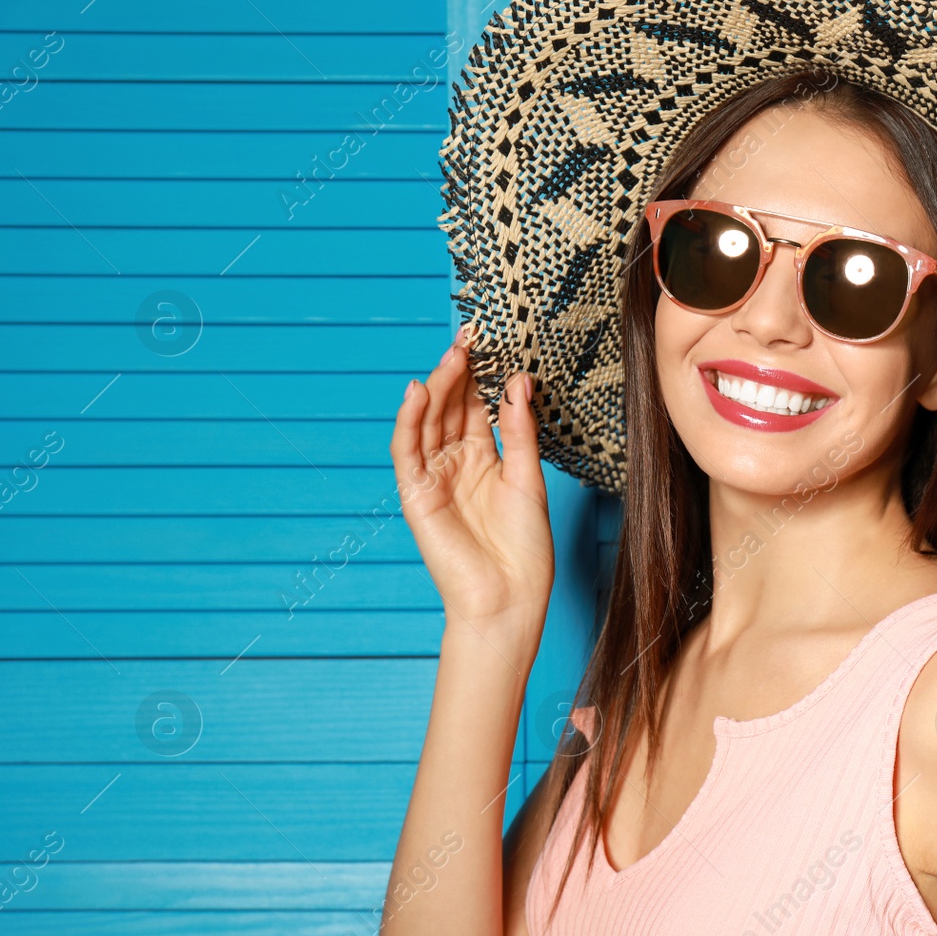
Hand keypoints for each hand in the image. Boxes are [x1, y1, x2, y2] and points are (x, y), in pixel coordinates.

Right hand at [391, 324, 553, 626]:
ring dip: (438, 387)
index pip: (477, 407)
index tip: (492, 342)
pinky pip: (408, 451)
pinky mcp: (416, 494)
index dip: (482, 376)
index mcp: (485, 460)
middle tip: (470, 336)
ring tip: (453, 354)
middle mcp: (456, 464)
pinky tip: (420, 392)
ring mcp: (434, 478)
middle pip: (451, 408)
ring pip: (429, 422)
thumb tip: (518, 381)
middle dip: (459, 372)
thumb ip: (520, 430)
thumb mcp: (528, 478)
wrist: (508, 598)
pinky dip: (410, 421)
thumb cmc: (524, 549)